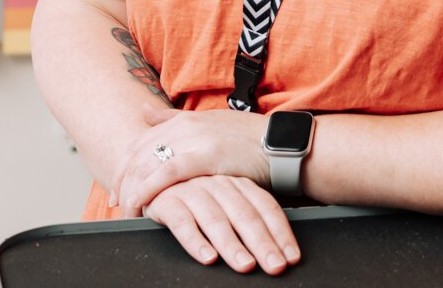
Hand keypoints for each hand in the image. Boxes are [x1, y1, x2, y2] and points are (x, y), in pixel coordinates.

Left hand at [111, 103, 271, 214]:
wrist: (278, 144)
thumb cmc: (246, 139)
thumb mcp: (208, 124)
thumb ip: (173, 119)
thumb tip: (143, 111)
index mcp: (182, 119)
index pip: (140, 143)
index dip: (124, 166)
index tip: (119, 188)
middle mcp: (183, 125)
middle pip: (138, 154)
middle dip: (122, 180)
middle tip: (118, 204)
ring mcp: (193, 138)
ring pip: (148, 163)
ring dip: (132, 188)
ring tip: (127, 210)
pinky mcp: (204, 155)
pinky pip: (166, 173)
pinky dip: (148, 188)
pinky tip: (140, 203)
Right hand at [144, 176, 300, 274]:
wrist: (150, 176)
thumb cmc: (195, 195)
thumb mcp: (224, 199)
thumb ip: (246, 215)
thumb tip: (277, 248)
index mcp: (236, 183)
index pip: (265, 207)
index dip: (280, 232)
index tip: (291, 257)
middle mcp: (217, 184)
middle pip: (245, 215)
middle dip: (263, 243)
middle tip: (275, 266)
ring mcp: (192, 190)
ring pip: (216, 219)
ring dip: (232, 244)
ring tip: (245, 266)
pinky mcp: (166, 200)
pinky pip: (181, 221)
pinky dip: (195, 241)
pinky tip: (207, 257)